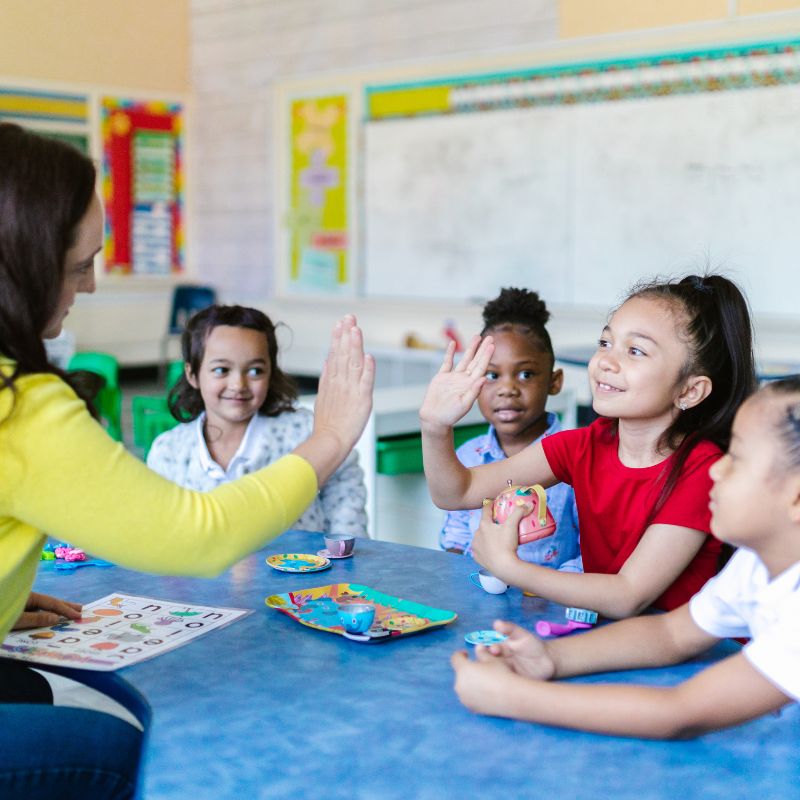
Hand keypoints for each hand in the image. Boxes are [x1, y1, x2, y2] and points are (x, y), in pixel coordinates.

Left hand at [12, 591, 81, 629]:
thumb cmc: (0, 617)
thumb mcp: (18, 619)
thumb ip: (37, 619)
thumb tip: (57, 618)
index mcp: (30, 597)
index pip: (52, 603)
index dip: (66, 609)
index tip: (79, 615)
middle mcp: (29, 598)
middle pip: (51, 601)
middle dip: (65, 605)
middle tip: (80, 608)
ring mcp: (24, 603)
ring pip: (44, 605)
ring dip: (57, 609)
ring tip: (69, 610)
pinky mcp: (20, 609)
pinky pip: (37, 610)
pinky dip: (47, 613)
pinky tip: (51, 615)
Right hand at [313, 315, 374, 452]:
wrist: (330, 441)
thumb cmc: (328, 425)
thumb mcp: (322, 397)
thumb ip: (326, 378)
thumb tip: (326, 360)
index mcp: (332, 382)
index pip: (336, 355)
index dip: (338, 338)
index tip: (340, 323)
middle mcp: (341, 383)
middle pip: (343, 354)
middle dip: (346, 334)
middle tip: (349, 317)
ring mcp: (351, 390)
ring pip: (353, 363)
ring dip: (355, 346)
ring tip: (355, 329)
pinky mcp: (362, 400)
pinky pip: (365, 382)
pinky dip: (368, 369)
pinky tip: (369, 357)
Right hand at [419, 335, 493, 431]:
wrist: (435, 418)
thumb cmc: (450, 415)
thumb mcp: (464, 404)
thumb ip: (474, 391)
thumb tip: (484, 378)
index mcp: (471, 385)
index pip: (481, 367)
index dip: (486, 356)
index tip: (492, 345)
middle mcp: (464, 379)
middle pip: (476, 360)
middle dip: (482, 349)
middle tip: (490, 337)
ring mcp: (453, 377)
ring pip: (464, 359)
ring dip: (471, 348)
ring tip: (477, 337)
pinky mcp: (442, 377)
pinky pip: (447, 362)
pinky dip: (450, 353)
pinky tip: (453, 344)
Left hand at [451, 647, 519, 716]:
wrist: (511, 697)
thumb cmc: (501, 674)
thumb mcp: (492, 659)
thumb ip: (481, 652)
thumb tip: (477, 647)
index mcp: (463, 670)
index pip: (455, 658)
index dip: (460, 654)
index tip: (467, 654)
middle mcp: (459, 684)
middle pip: (459, 673)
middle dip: (467, 669)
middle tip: (479, 668)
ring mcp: (464, 698)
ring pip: (463, 686)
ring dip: (469, 682)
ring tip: (483, 681)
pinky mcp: (471, 708)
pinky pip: (468, 697)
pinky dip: (473, 693)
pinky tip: (485, 692)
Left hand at [471, 499, 528, 576]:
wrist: (504, 567)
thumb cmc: (507, 544)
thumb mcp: (513, 526)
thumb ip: (519, 513)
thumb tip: (528, 504)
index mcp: (483, 525)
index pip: (485, 510)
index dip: (490, 505)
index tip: (493, 503)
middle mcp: (476, 534)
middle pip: (483, 525)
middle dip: (490, 524)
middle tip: (500, 526)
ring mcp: (475, 546)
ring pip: (480, 538)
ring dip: (486, 537)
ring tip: (497, 540)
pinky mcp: (476, 557)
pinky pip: (480, 550)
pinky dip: (485, 549)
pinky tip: (492, 550)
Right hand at [484, 620, 555, 680]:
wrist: (548, 661)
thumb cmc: (532, 645)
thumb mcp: (521, 635)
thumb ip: (509, 629)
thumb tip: (496, 623)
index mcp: (498, 650)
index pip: (486, 650)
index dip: (486, 650)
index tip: (493, 649)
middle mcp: (498, 662)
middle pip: (485, 663)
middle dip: (486, 662)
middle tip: (495, 662)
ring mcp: (504, 674)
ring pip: (493, 675)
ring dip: (493, 675)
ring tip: (503, 673)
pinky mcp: (512, 685)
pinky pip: (503, 687)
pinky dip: (502, 686)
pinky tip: (509, 684)